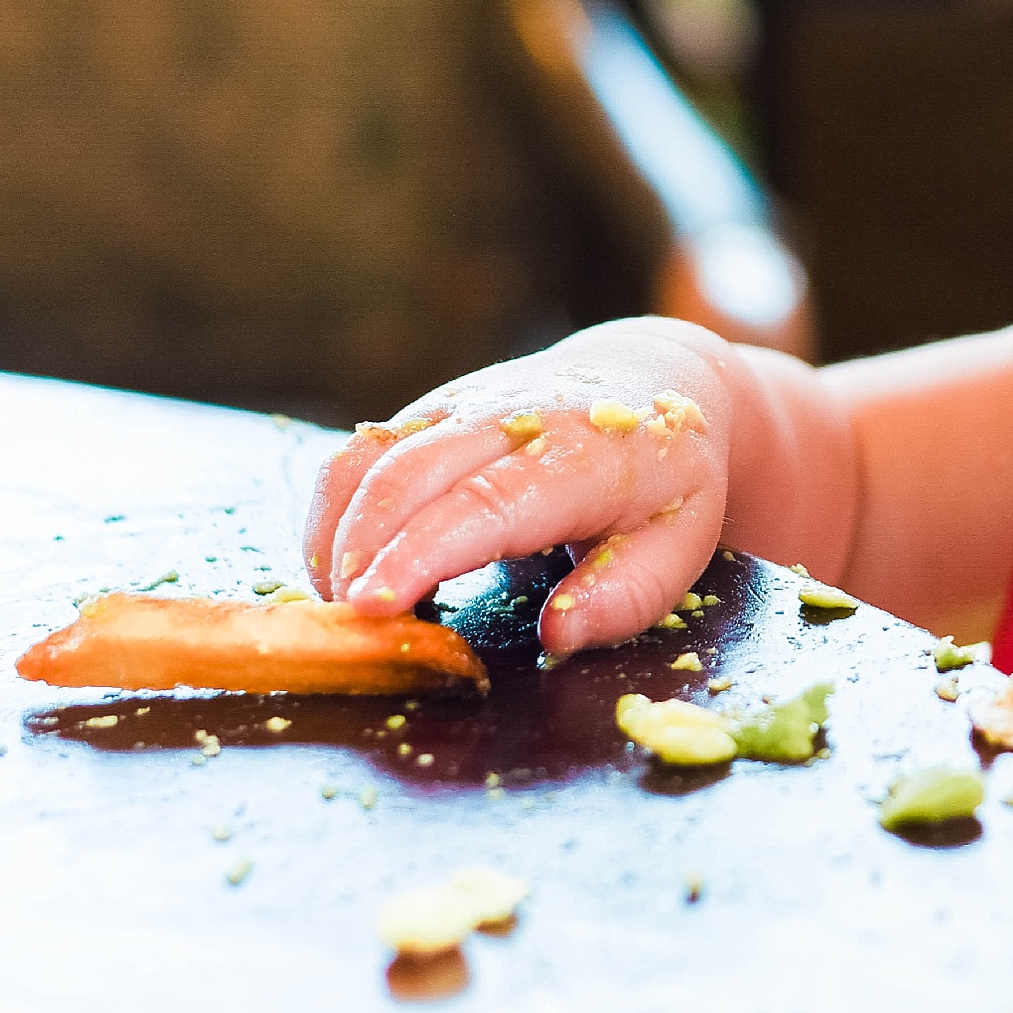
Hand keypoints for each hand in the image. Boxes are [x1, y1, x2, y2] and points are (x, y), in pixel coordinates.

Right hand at [304, 318, 737, 655]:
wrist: (652, 377)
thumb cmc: (667, 480)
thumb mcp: (679, 544)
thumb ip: (627, 594)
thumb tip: (558, 636)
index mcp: (581, 453)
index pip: (485, 502)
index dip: (420, 552)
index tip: (372, 604)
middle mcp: (509, 416)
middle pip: (405, 476)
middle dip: (358, 554)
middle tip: (350, 632)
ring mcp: (458, 405)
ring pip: (365, 459)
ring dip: (334, 537)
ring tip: (346, 610)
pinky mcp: (424, 409)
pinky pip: (356, 456)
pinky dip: (333, 516)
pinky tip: (345, 571)